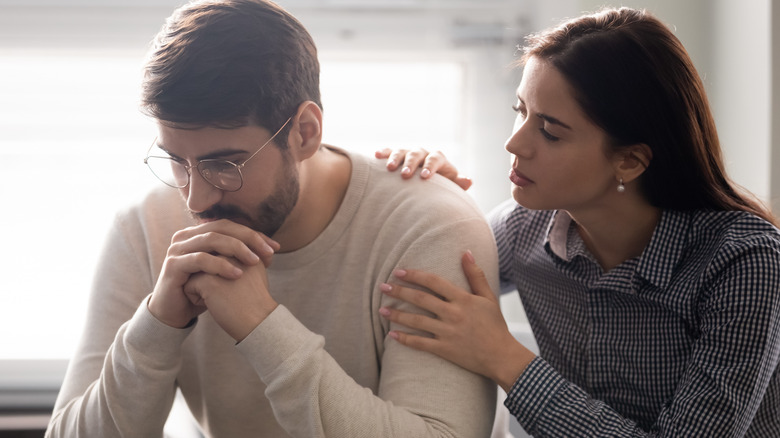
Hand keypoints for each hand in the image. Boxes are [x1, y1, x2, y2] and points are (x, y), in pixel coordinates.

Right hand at [148, 219, 279, 328]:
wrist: (176, 312)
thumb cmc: (203, 290)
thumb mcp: (225, 271)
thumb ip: (241, 257)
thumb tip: (271, 249)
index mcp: (199, 233)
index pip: (230, 226)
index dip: (254, 234)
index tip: (275, 248)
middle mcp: (186, 236)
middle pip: (222, 228)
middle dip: (248, 238)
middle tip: (268, 252)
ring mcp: (177, 249)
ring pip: (211, 239)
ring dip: (236, 249)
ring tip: (255, 262)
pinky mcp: (173, 265)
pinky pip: (200, 259)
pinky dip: (220, 265)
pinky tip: (237, 274)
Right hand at [375, 148, 472, 190]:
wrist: (426, 186)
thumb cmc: (439, 189)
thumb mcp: (449, 188)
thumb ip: (457, 184)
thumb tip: (468, 181)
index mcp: (438, 160)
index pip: (436, 158)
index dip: (430, 166)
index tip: (424, 177)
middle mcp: (423, 154)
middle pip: (417, 153)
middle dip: (411, 163)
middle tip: (405, 174)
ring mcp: (409, 154)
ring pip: (402, 151)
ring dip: (396, 158)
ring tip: (390, 169)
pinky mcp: (396, 157)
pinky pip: (389, 152)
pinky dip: (384, 152)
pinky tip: (376, 155)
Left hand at [379, 251, 534, 390]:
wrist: (502, 356)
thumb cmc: (495, 325)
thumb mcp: (488, 297)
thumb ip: (475, 275)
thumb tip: (466, 252)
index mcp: (463, 299)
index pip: (434, 282)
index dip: (415, 276)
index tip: (399, 272)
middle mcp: (453, 314)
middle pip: (421, 300)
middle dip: (400, 292)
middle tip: (382, 287)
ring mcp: (448, 333)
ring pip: (417, 321)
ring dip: (397, 315)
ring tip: (381, 309)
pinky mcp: (445, 349)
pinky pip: (421, 343)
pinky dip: (405, 339)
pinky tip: (391, 335)